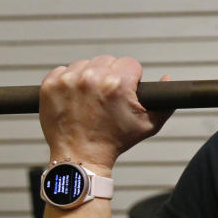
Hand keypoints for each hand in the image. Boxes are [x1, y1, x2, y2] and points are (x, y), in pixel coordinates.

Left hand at [39, 55, 172, 171]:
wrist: (81, 156)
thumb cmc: (115, 141)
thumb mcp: (149, 125)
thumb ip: (165, 102)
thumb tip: (167, 77)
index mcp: (117, 85)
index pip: (130, 63)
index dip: (132, 79)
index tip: (125, 92)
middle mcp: (92, 78)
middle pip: (108, 60)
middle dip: (111, 76)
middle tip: (107, 97)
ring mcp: (68, 81)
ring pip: (86, 64)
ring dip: (90, 76)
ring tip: (90, 98)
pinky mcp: (50, 85)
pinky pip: (63, 70)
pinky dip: (69, 81)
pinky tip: (75, 98)